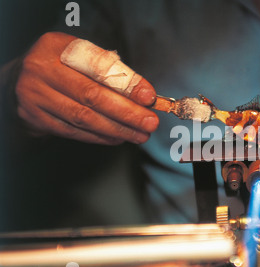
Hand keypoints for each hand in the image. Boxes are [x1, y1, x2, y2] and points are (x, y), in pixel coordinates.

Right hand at [15, 32, 158, 144]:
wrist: (19, 82)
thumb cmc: (61, 68)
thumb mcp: (81, 57)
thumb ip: (110, 70)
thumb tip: (144, 95)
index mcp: (57, 46)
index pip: (98, 66)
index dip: (127, 83)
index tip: (149, 97)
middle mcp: (42, 68)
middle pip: (92, 95)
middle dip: (127, 112)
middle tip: (150, 122)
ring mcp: (35, 95)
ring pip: (84, 117)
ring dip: (117, 129)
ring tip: (140, 134)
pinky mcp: (35, 118)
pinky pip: (73, 131)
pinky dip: (100, 136)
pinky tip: (118, 137)